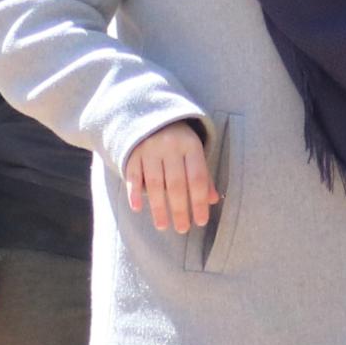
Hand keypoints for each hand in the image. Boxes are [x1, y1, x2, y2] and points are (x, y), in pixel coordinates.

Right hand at [124, 121, 216, 235]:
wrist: (151, 115)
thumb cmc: (179, 141)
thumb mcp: (194, 152)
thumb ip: (203, 175)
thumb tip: (213, 200)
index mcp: (190, 145)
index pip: (197, 178)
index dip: (199, 201)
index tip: (200, 222)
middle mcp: (170, 146)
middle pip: (176, 183)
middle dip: (179, 209)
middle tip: (182, 229)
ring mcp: (149, 149)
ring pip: (154, 183)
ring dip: (158, 207)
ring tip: (163, 226)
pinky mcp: (132, 152)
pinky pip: (133, 175)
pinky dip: (134, 192)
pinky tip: (138, 208)